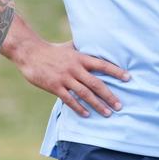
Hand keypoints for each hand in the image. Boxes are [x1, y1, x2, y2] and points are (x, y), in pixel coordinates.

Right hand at [14, 39, 128, 116]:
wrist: (30, 53)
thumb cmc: (50, 50)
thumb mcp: (68, 46)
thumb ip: (81, 48)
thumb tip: (93, 45)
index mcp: (80, 57)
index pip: (102, 64)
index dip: (115, 71)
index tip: (128, 78)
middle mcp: (74, 68)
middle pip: (96, 83)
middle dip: (109, 95)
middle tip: (120, 106)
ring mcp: (64, 78)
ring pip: (85, 93)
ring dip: (97, 104)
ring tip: (107, 113)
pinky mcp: (54, 86)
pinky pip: (69, 99)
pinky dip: (79, 107)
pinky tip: (86, 114)